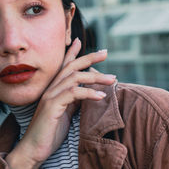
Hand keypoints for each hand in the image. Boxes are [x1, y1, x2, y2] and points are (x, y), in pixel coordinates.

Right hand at [6, 39, 115, 167]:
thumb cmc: (50, 130)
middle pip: (72, 66)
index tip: (80, 41)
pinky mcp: (52, 106)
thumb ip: (74, 99)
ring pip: (75, 78)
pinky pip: (73, 94)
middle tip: (105, 52)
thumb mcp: (66, 111)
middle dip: (89, 57)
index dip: (73, 52)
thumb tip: (87, 91)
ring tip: (113, 79)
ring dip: (96, 77)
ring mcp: (51, 96)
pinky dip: (89, 93)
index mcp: (55, 87)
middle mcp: (52, 88)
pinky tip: (101, 96)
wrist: (33, 148)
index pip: (64, 65)